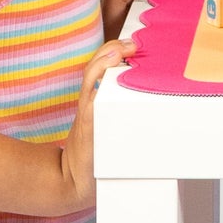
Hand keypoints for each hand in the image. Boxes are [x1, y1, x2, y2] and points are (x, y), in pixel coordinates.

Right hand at [53, 39, 135, 208]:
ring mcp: (87, 113)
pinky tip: (105, 79)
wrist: (74, 179)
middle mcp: (89, 102)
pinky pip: (91, 105)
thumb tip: (148, 99)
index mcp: (95, 98)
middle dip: (111, 50)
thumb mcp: (108, 125)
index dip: (113, 50)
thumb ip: (121, 111)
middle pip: (95, 67)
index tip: (132, 43)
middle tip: (131, 43)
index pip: (100, 66)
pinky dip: (96, 89)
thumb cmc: (97, 151)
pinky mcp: (87, 128)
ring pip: (91, 80)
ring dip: (103, 63)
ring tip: (120, 51)